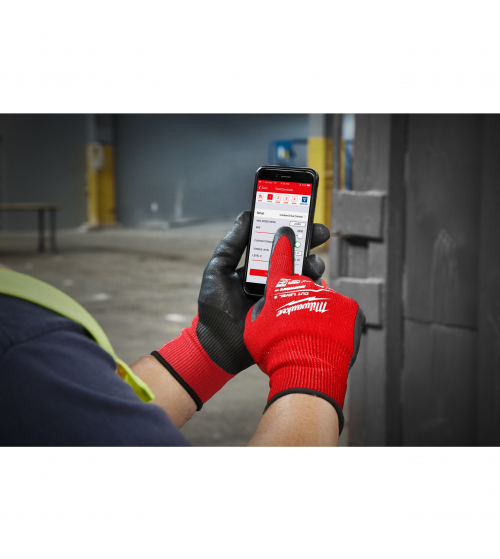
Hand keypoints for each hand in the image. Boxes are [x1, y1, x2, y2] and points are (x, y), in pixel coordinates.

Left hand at [152, 212, 330, 409]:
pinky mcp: (292, 312)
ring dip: (313, 264)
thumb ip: (231, 244)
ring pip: (306, 274)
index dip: (289, 228)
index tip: (300, 214)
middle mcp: (273, 278)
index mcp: (257, 266)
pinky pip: (308, 296)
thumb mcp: (218, 270)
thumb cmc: (214, 309)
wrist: (219, 348)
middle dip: (310, 241)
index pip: (276, 242)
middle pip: (296, 255)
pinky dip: (314, 287)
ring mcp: (284, 295)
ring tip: (312, 264)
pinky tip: (313, 283)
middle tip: (320, 233)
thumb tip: (246, 215)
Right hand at [244, 226, 364, 432]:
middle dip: (300, 291)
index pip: (280, 257)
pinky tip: (327, 336)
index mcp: (280, 287)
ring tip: (311, 333)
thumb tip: (266, 305)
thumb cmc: (275, 350)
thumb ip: (261, 310)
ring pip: (322, 298)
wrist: (308, 369)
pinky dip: (335, 321)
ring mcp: (330, 295)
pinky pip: (341, 311)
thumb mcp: (254, 328)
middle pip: (304, 280)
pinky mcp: (350, 309)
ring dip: (317, 309)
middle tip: (297, 314)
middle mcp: (306, 285)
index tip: (287, 231)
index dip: (283, 242)